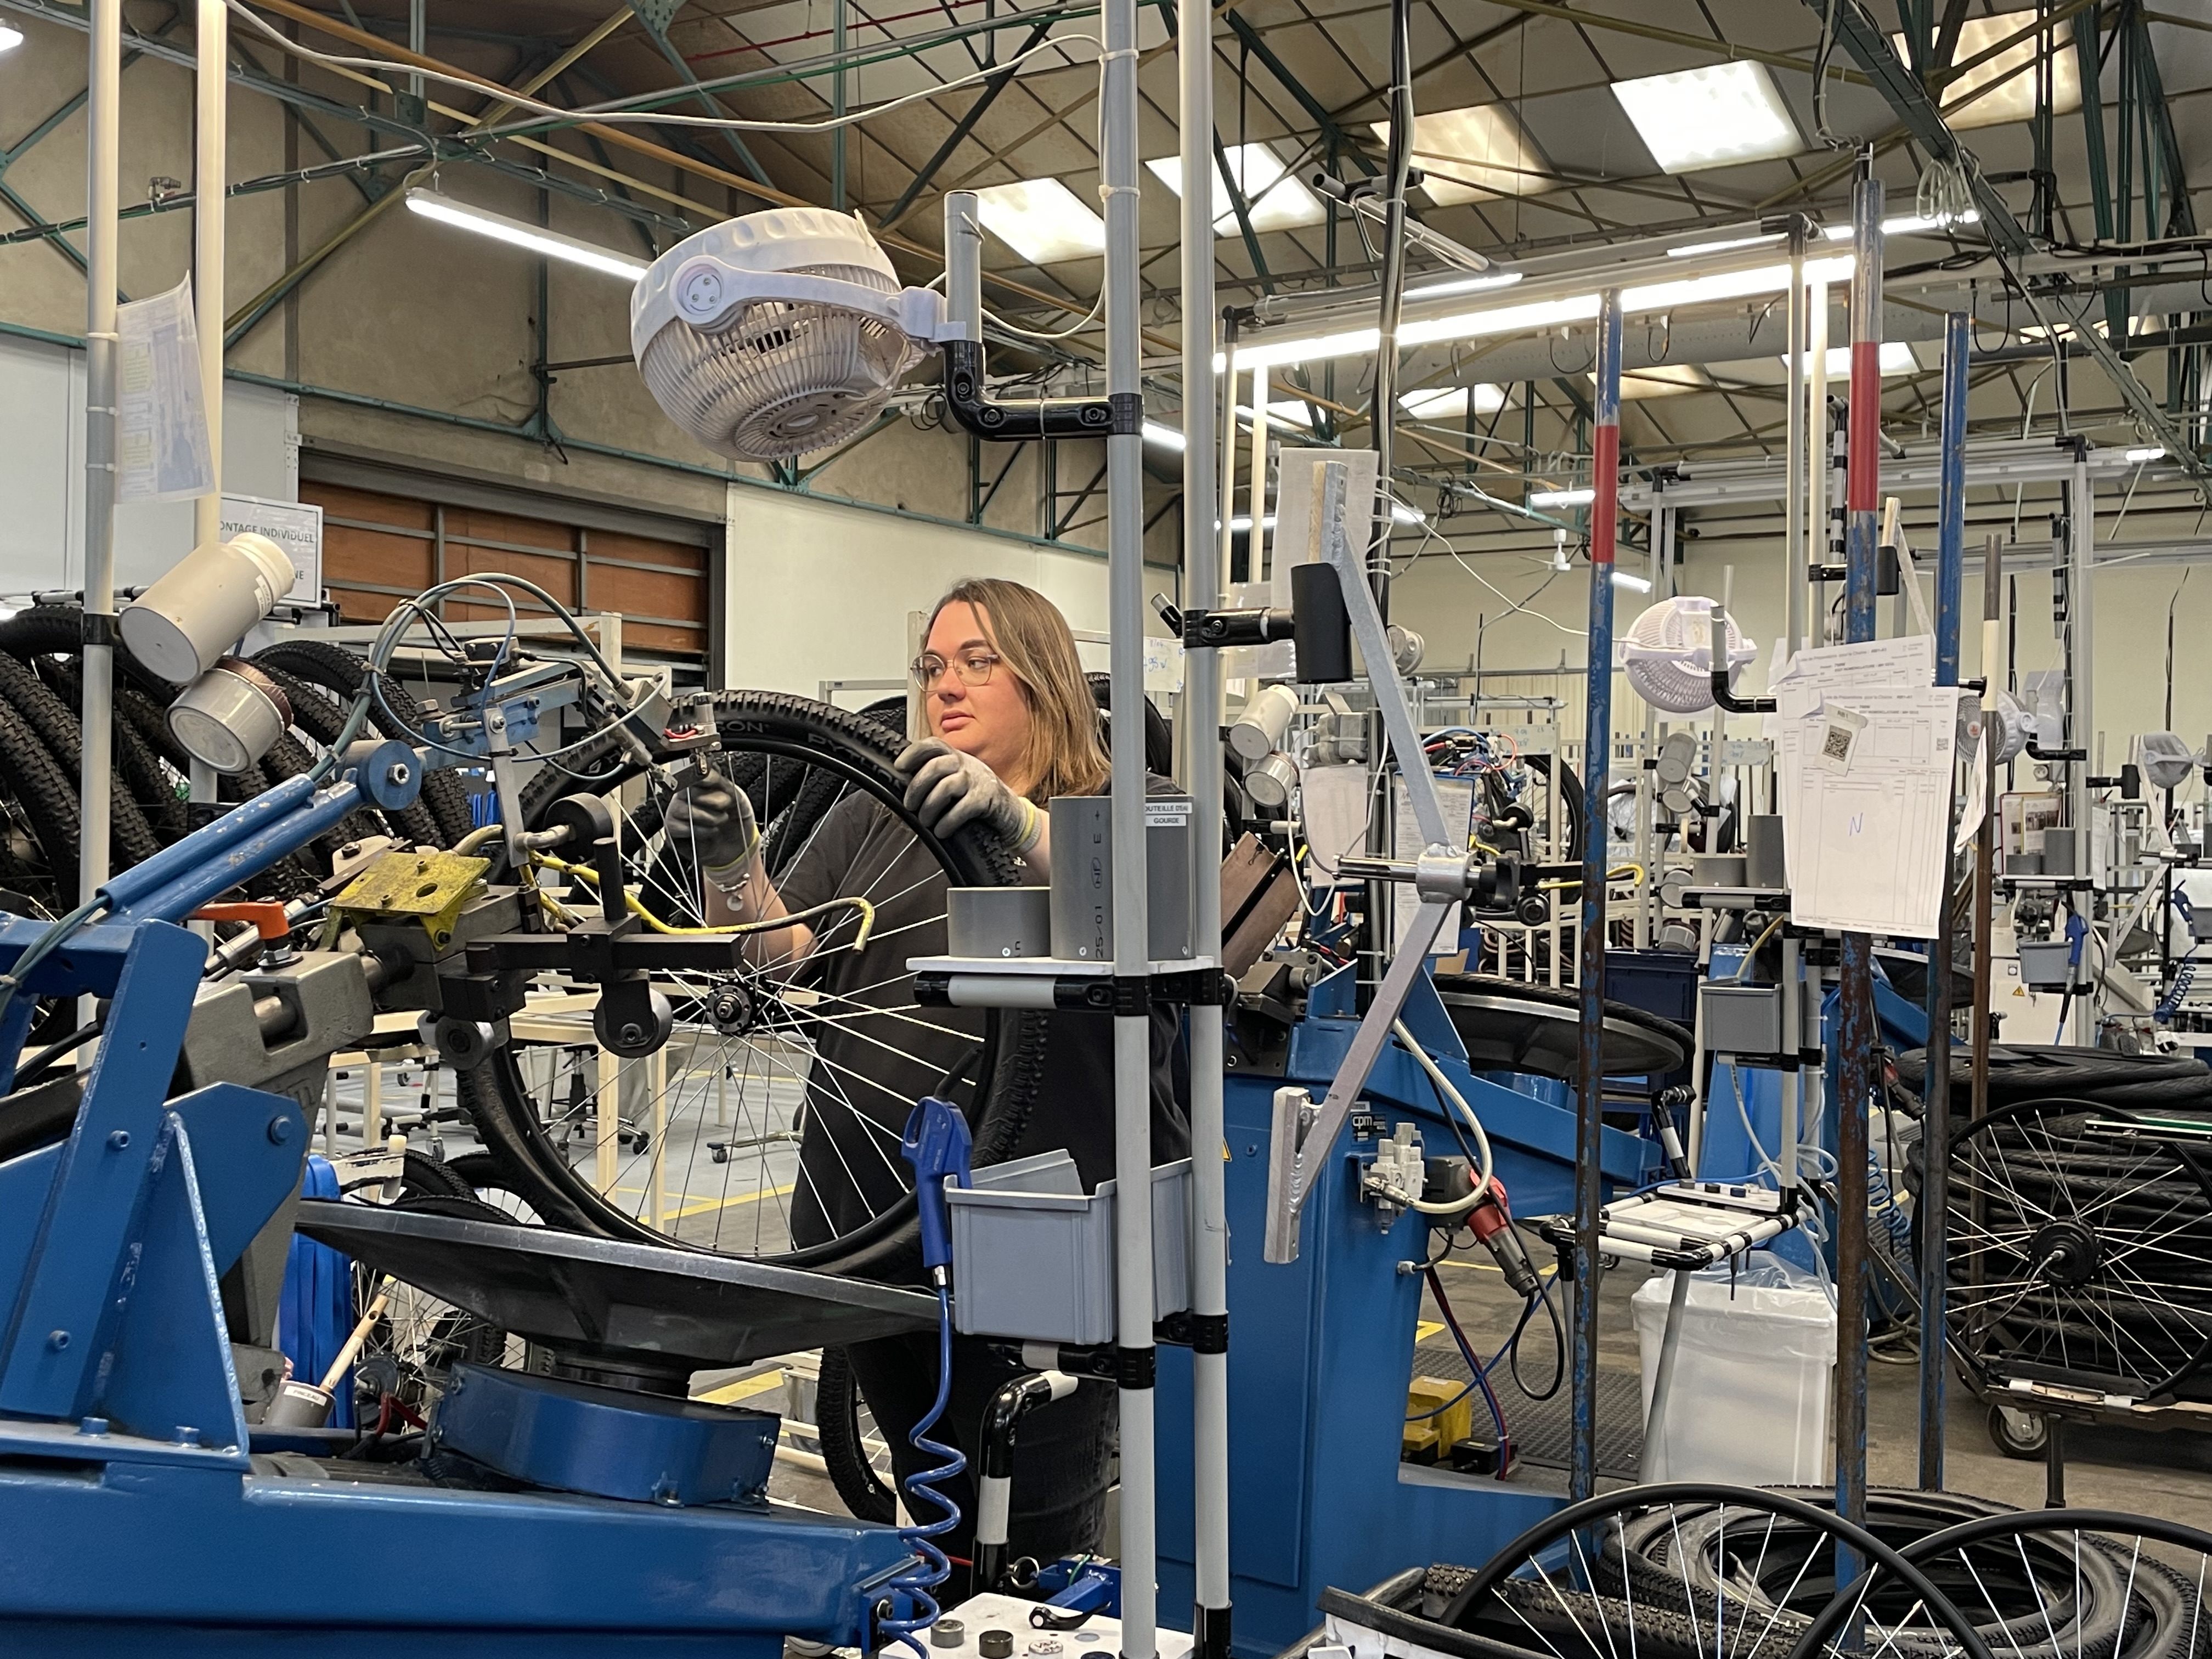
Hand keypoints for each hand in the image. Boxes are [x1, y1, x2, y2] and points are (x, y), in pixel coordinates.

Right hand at [665, 770, 760, 886]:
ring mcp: (675, 810)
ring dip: (708, 818)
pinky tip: (709, 832)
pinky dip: (699, 831)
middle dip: (713, 801)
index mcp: (699, 781)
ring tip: (719, 822)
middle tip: (725, 808)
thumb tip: (708, 766)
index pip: (694, 772)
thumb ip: (721, 781)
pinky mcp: (671, 828)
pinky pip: (679, 827)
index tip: (723, 789)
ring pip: (684, 809)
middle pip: (689, 790)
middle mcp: (684, 793)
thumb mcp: (736, 796)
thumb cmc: (734, 818)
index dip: (708, 780)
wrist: (736, 844)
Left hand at [896, 738, 1041, 851]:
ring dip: (930, 806)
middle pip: (936, 766)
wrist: (1009, 810)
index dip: (913, 753)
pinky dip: (947, 821)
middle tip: (910, 805)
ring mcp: (977, 780)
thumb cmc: (976, 794)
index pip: (932, 745)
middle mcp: (966, 764)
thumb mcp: (957, 777)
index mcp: (956, 756)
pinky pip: (962, 808)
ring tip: (925, 821)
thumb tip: (902, 782)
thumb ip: (935, 775)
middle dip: (917, 787)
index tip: (899, 766)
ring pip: (946, 787)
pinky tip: (940, 830)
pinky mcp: (986, 799)